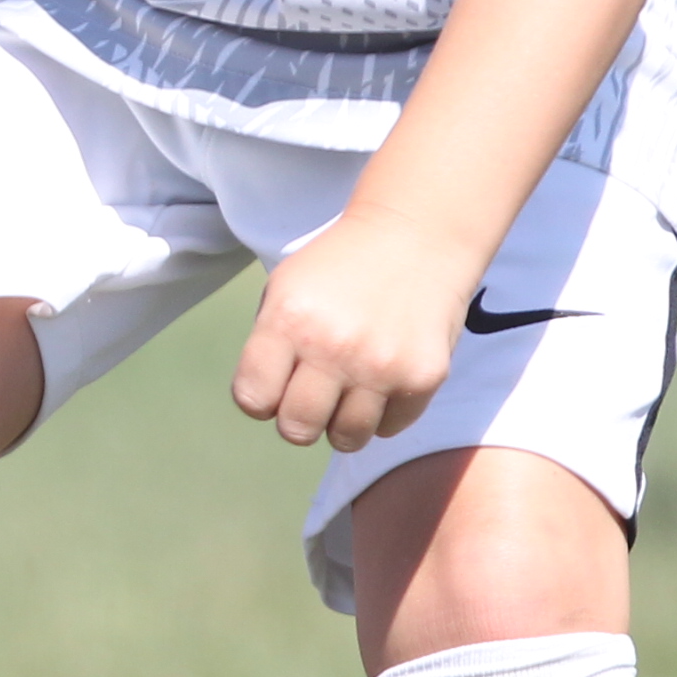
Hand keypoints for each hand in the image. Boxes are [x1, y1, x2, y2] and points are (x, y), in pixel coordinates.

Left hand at [231, 202, 476, 450]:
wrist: (415, 238)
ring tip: (348, 394)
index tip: (275, 383)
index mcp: (288, 321)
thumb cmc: (339, 267)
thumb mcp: (285, 288)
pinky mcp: (423, 378)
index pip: (253, 400)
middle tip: (313, 396)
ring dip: (342, 424)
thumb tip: (266, 404)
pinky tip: (384, 380)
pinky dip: (383, 414)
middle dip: (299, 420)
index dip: (260, 398)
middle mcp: (332, 347)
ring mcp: (381, 366)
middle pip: (297, 429)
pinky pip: (388, 428)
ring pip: (346, 439)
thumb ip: (268, 344)